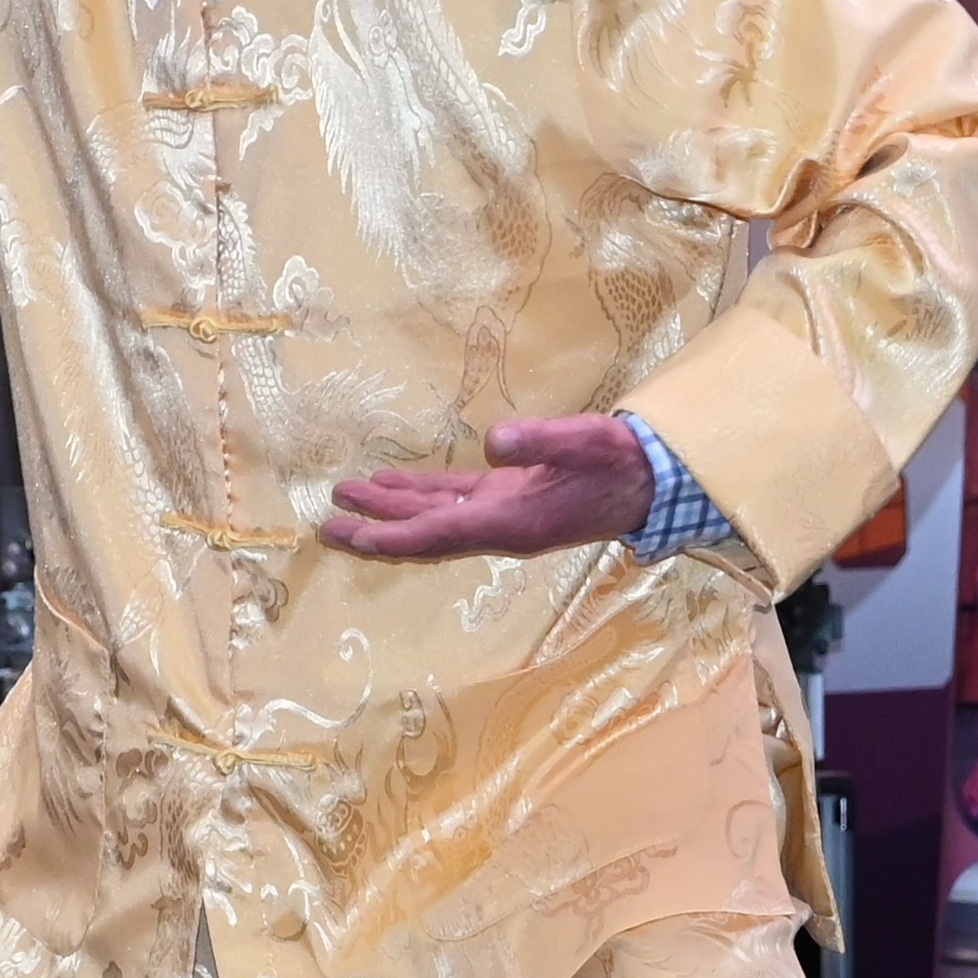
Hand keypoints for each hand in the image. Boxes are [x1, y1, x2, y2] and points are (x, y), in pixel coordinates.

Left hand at [321, 414, 655, 565]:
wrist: (652, 484)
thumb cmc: (620, 462)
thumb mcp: (586, 442)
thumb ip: (540, 441)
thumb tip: (491, 441)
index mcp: (511, 522)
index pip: (439, 534)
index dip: (394, 536)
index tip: (353, 536)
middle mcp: (498, 527)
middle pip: (423, 534)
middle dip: (375, 530)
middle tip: (325, 526)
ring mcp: (501, 516)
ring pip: (432, 519)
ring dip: (389, 512)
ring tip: (344, 503)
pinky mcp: (506, 500)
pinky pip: (451, 503)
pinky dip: (419, 495)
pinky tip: (391, 484)